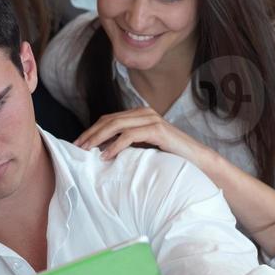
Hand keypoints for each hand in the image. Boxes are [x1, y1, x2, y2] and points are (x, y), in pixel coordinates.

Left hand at [75, 107, 208, 166]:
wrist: (198, 161)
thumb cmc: (170, 157)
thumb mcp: (143, 148)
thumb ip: (126, 144)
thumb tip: (101, 151)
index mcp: (139, 115)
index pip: (108, 119)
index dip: (91, 131)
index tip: (77, 145)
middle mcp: (144, 112)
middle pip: (108, 120)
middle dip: (90, 134)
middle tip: (76, 148)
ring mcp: (151, 119)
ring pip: (116, 125)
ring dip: (98, 138)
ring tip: (86, 151)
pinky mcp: (157, 129)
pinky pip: (129, 135)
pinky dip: (115, 145)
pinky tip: (106, 155)